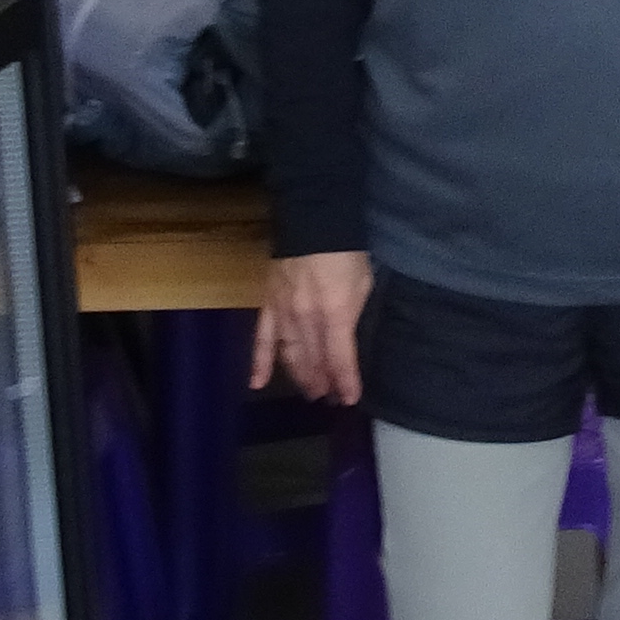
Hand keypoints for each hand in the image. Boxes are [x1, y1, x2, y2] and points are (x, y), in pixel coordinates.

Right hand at [254, 251, 371, 406]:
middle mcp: (306, 318)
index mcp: (335, 312)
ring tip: (309, 392)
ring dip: (299, 376)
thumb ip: (352, 313)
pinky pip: (261, 338)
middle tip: (327, 398)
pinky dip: (259, 361)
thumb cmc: (346, 251)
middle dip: (322, 382)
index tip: (349, 399)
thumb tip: (346, 338)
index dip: (345, 381)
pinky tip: (257, 383)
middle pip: (314, 360)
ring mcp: (283, 312)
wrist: (313, 220)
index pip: (340, 358)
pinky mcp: (268, 304)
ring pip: (290, 354)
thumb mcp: (362, 283)